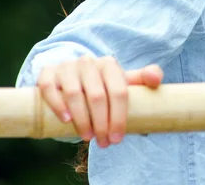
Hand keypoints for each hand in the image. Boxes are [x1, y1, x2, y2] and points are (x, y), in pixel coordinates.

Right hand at [36, 56, 162, 146]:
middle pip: (97, 96)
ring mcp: (67, 66)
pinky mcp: (49, 72)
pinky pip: (50, 88)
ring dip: (82, 119)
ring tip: (87, 137)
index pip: (119, 91)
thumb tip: (156, 79)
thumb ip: (144, 78)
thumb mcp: (123, 81)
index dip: (119, 117)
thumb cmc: (103, 84)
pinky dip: (58, 104)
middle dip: (101, 123)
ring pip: (74, 93)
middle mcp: (89, 62)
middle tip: (103, 143)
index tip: (117, 138)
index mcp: (110, 64)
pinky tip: (66, 119)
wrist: (73, 75)